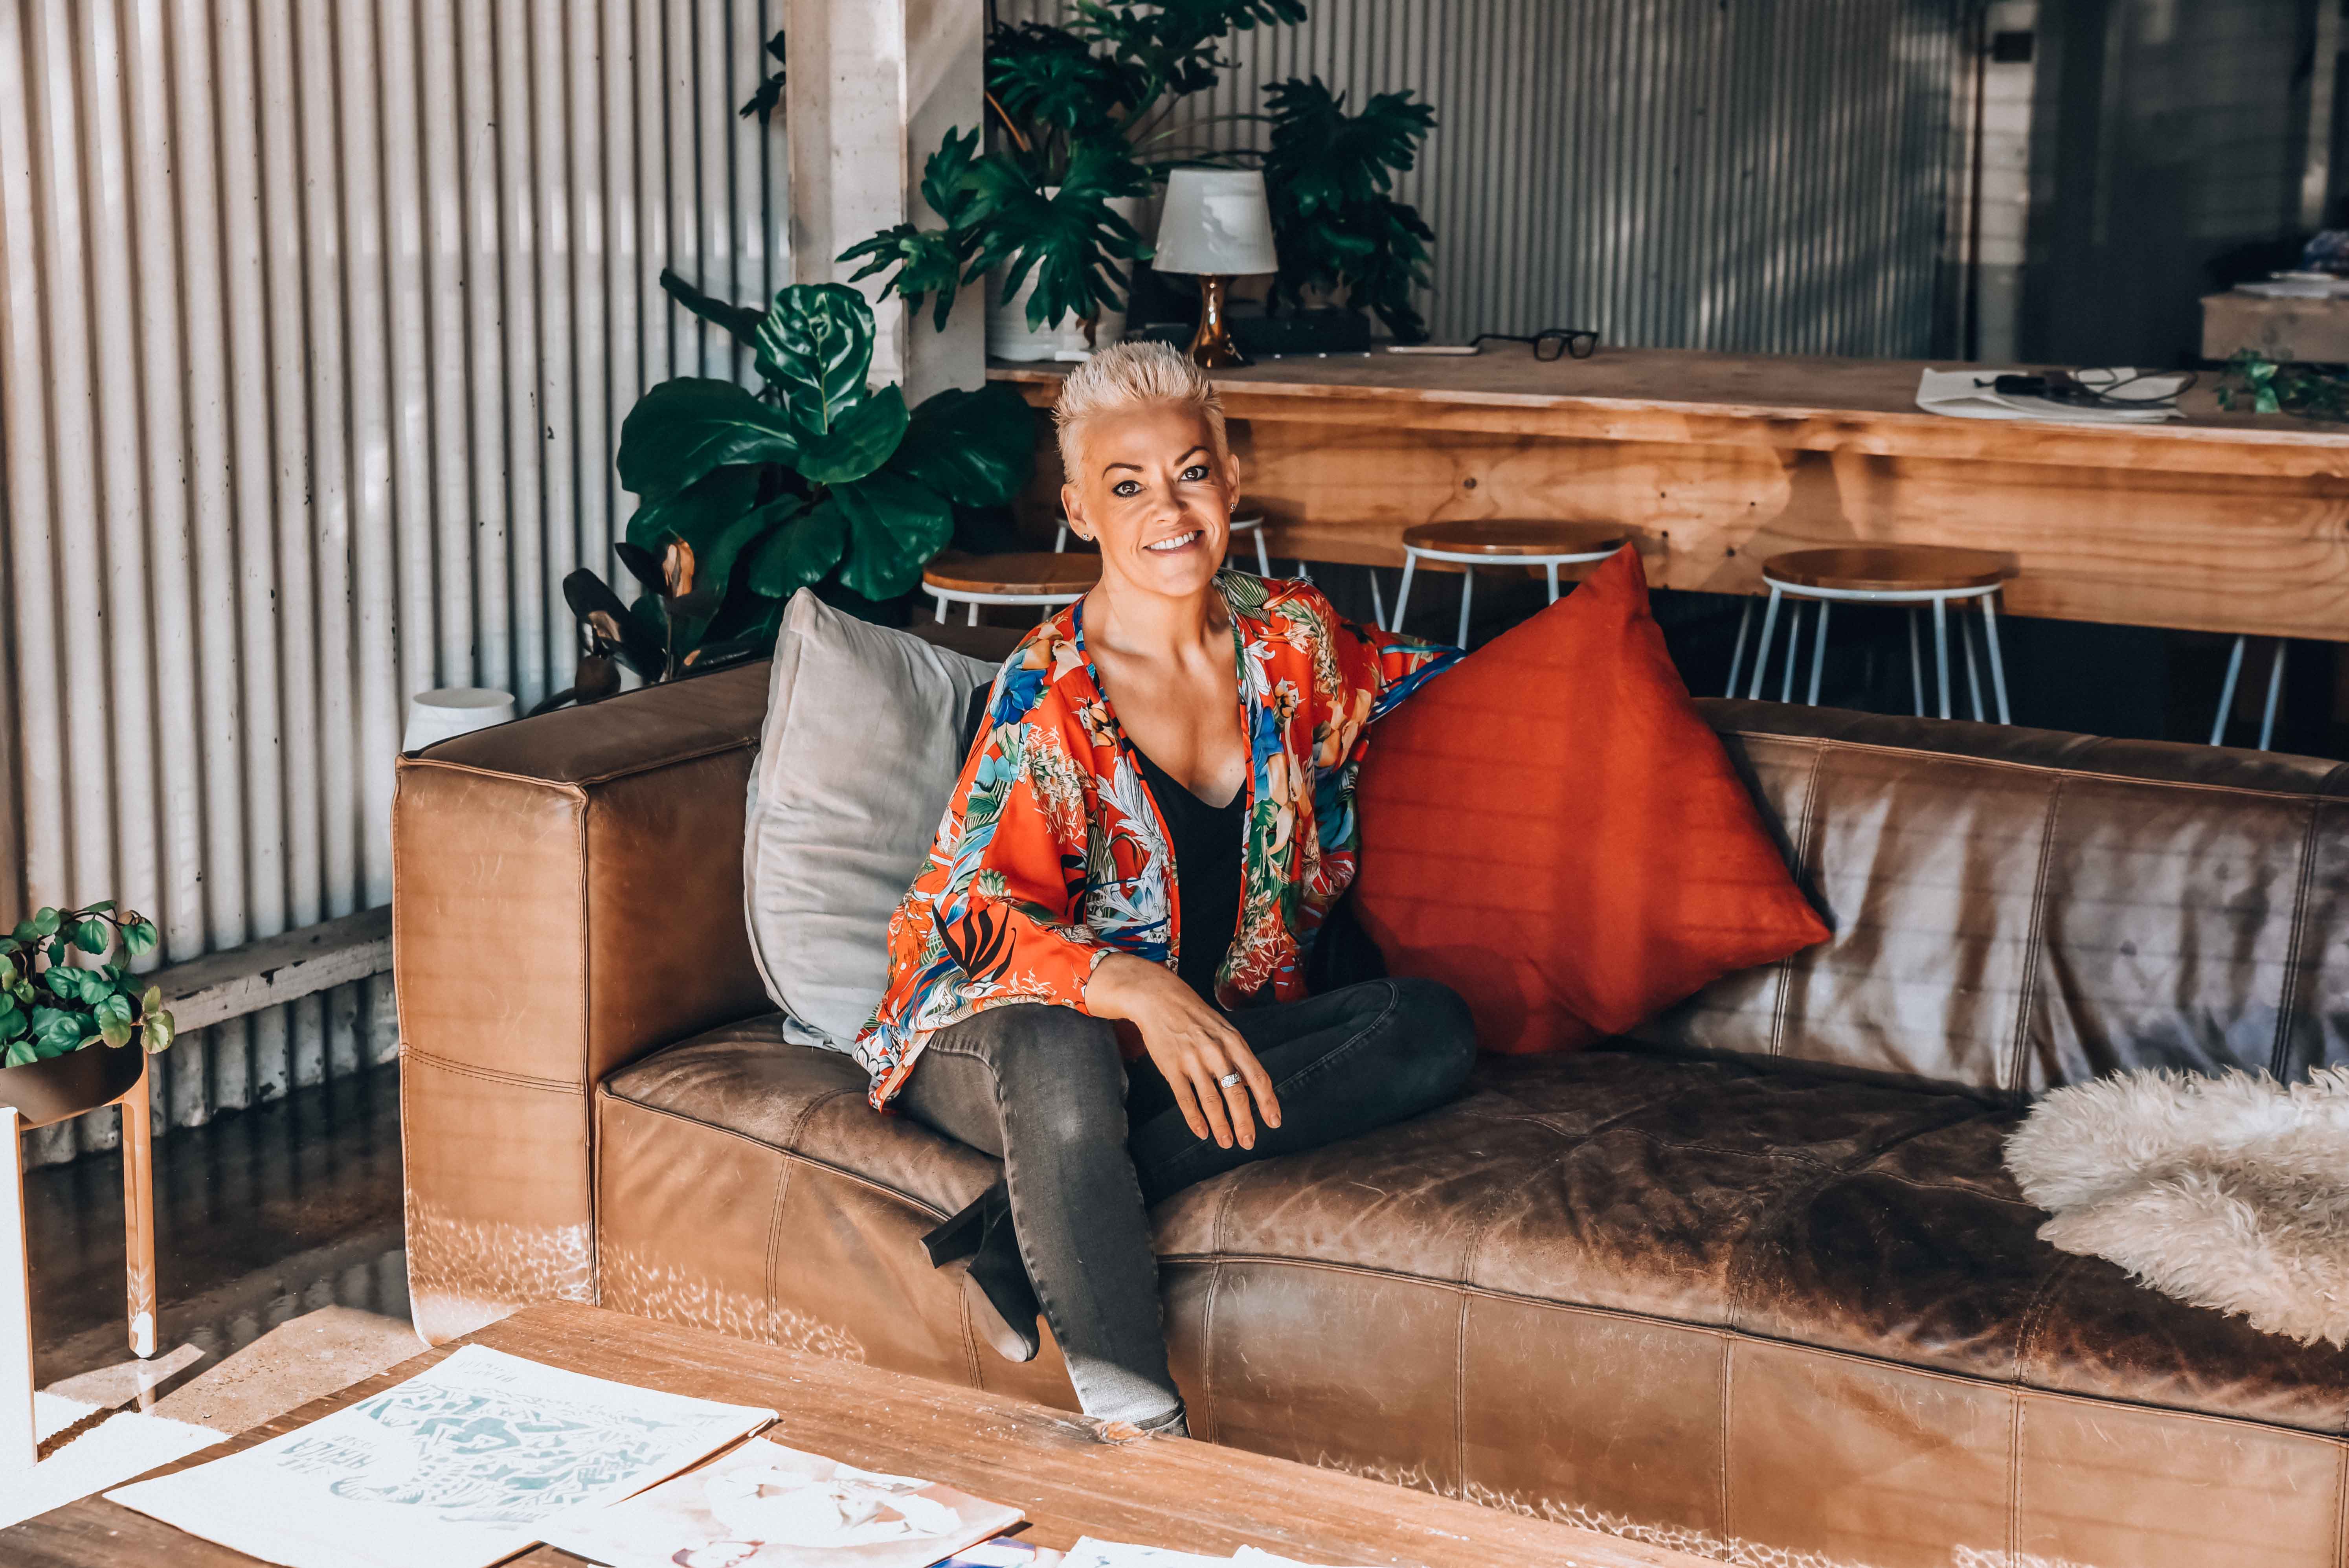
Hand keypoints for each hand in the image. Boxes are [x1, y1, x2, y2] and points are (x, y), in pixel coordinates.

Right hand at [1083, 954, 1280, 1149]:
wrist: (1159, 999)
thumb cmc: (1195, 1016)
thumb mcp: (1224, 1030)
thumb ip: (1239, 1056)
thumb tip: (1253, 1086)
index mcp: (1234, 1042)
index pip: (1257, 1077)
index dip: (1267, 1102)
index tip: (1274, 1122)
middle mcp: (1216, 1052)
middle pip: (1235, 1093)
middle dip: (1244, 1121)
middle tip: (1248, 1142)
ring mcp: (1193, 1060)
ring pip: (1211, 1100)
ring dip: (1221, 1125)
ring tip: (1226, 1143)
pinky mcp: (1171, 1067)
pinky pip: (1185, 1098)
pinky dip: (1194, 1118)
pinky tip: (1201, 1132)